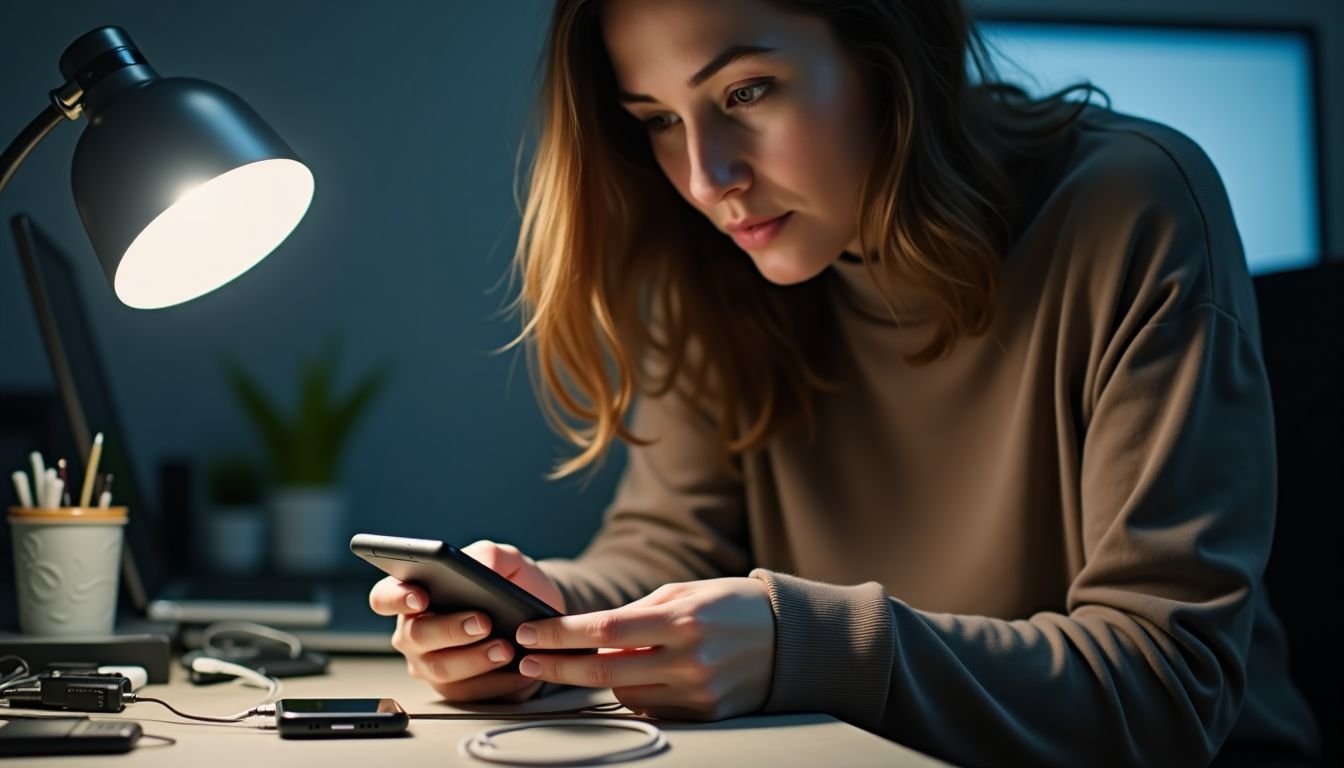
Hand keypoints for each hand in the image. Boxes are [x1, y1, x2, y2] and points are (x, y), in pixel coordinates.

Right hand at [367, 540, 565, 702]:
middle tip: (482, 622)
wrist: (539, 617)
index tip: (421, 597)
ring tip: (505, 648)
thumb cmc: (512, 584)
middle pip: (415, 635)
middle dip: (449, 629)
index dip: (397, 597)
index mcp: (413, 594)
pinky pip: (467, 692)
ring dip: (474, 659)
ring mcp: (429, 663)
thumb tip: (479, 566)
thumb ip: (489, 556)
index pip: (385, 596)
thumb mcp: (506, 561)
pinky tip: (518, 669)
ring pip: (440, 668)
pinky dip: (495, 681)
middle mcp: (413, 632)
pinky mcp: (455, 689)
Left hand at [513, 578, 774, 720]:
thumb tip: (592, 634)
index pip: (605, 628)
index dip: (560, 633)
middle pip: (603, 669)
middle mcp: (688, 659)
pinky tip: (643, 675)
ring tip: (602, 659)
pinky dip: (635, 693)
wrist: (789, 638)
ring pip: (623, 693)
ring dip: (600, 678)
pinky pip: (650, 709)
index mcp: (681, 619)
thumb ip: (638, 611)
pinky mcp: (704, 715)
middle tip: (526, 659)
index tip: (530, 633)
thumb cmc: (732, 606)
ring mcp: (697, 692)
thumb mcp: (686, 592)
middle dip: (556, 665)